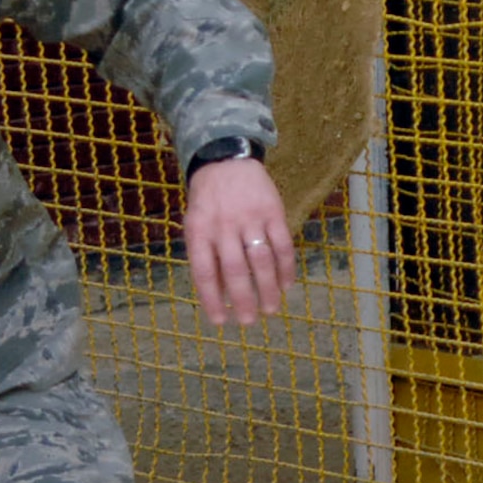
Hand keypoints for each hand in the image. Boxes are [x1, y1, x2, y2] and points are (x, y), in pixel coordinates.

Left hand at [182, 157, 294, 327]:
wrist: (225, 160)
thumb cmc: (208, 202)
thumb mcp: (196, 225)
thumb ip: (206, 256)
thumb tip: (219, 296)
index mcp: (199, 232)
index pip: (205, 273)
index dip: (212, 300)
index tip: (221, 322)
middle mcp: (224, 226)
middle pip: (236, 270)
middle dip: (243, 300)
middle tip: (249, 322)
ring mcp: (249, 218)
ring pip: (261, 260)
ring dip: (267, 289)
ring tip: (270, 309)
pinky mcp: (272, 211)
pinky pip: (282, 244)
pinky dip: (286, 268)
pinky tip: (286, 285)